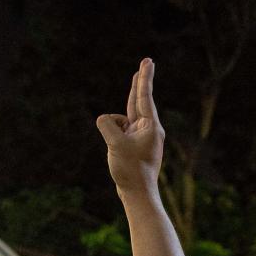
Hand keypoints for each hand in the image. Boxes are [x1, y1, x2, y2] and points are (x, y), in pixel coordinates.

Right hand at [95, 58, 163, 193]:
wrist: (137, 194)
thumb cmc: (130, 169)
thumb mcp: (114, 143)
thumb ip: (107, 124)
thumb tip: (105, 119)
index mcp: (151, 126)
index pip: (144, 96)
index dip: (144, 77)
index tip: (148, 61)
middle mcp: (149, 129)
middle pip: (139, 101)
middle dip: (138, 83)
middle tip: (146, 62)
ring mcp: (142, 137)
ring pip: (124, 120)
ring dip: (114, 127)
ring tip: (121, 152)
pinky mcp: (135, 144)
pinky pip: (119, 132)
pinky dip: (112, 136)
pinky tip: (116, 153)